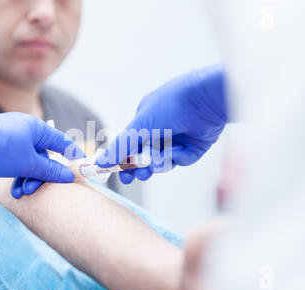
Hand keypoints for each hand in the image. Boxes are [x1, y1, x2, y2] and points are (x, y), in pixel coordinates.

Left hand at [0, 110, 83, 195]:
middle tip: (33, 190)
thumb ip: (49, 170)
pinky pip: (15, 160)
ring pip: (28, 160)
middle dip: (39, 175)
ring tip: (19, 194)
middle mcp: (27, 130)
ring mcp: (13, 136)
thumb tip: (68, 175)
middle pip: (43, 156)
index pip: (63, 143)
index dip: (73, 157)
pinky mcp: (0, 144)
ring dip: (25, 178)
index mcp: (38, 129)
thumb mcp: (28, 164)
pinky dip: (15, 173)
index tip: (82, 169)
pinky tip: (11, 188)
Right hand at [96, 64, 227, 183]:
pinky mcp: (194, 146)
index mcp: (145, 121)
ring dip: (159, 162)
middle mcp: (161, 130)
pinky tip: (179, 150)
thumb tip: (100, 162)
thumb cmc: (170, 105)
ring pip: (163, 161)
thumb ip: (120, 146)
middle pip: (146, 157)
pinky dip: (178, 157)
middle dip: (141, 167)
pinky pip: (182, 159)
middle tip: (138, 174)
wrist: (205, 99)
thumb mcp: (140, 126)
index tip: (120, 174)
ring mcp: (178, 139)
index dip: (125, 161)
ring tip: (157, 161)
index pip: (130, 145)